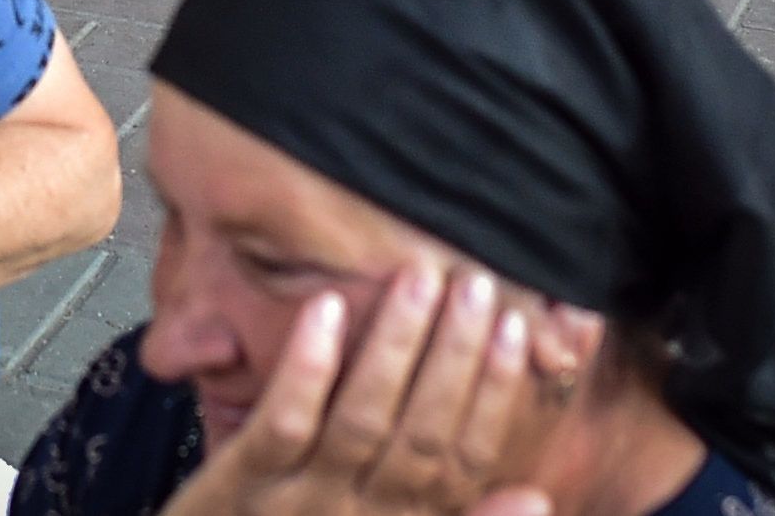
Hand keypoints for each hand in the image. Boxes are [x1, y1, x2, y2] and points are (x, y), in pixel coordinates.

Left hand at [164, 266, 598, 515]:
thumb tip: (537, 496)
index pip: (462, 463)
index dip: (494, 397)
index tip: (516, 330)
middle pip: (421, 436)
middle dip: (455, 357)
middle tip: (477, 284)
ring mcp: (296, 503)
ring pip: (359, 422)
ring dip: (394, 349)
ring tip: (419, 281)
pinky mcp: (237, 487)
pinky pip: (280, 425)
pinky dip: (308, 368)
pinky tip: (326, 309)